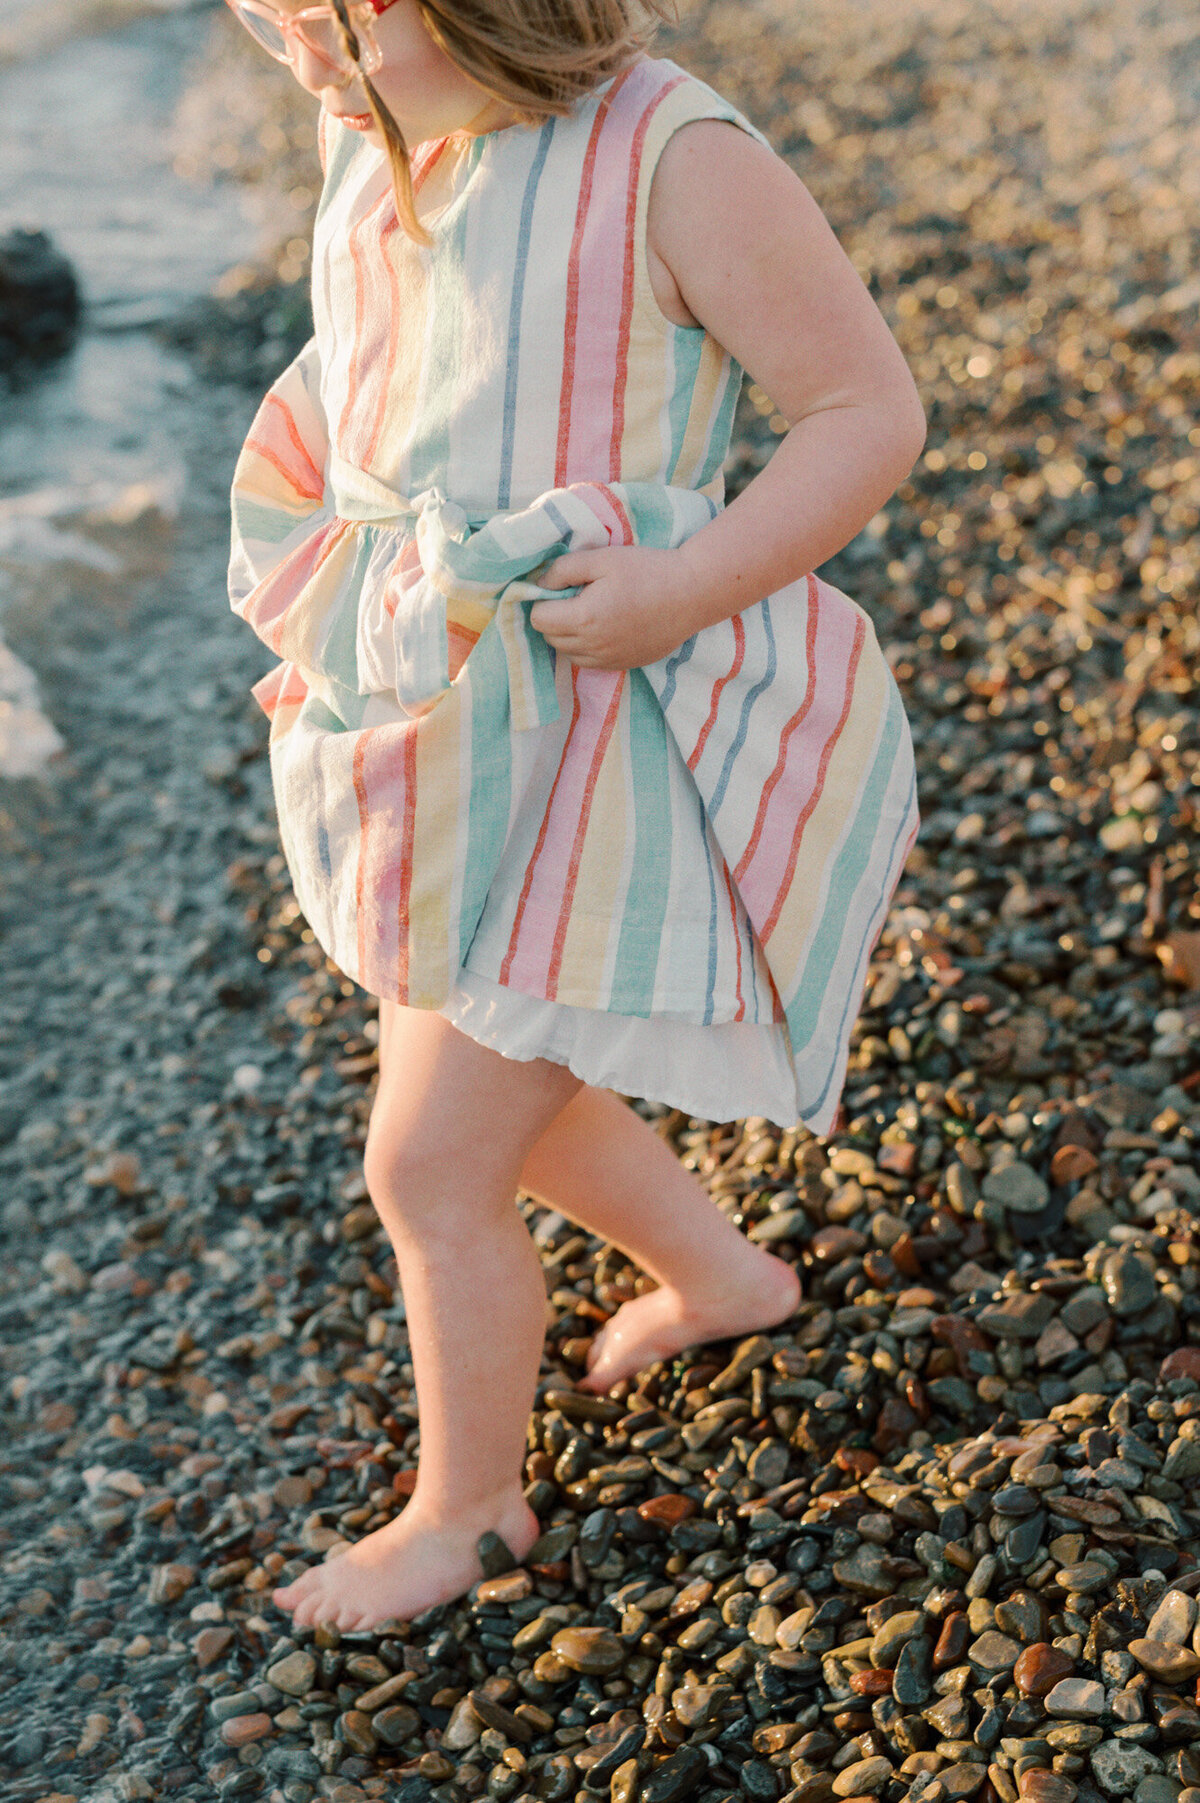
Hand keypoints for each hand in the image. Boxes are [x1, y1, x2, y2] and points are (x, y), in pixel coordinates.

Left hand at [527, 544, 697, 670]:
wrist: (691, 594)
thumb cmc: (648, 570)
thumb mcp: (602, 559)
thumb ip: (563, 570)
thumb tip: (539, 584)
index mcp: (584, 619)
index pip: (538, 619)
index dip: (543, 600)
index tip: (560, 587)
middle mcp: (592, 647)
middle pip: (550, 638)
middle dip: (554, 616)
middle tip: (576, 595)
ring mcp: (609, 660)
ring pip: (568, 653)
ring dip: (569, 634)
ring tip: (591, 610)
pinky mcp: (623, 665)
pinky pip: (589, 662)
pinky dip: (588, 646)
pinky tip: (606, 625)